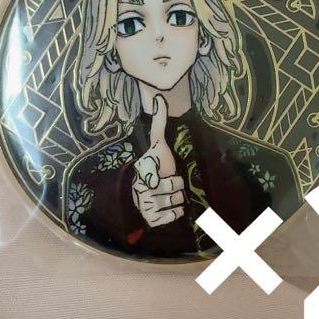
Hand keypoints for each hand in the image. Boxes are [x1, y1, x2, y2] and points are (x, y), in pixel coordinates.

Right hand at [132, 94, 184, 226]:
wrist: (143, 193)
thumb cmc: (156, 166)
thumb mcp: (158, 144)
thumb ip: (158, 123)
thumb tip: (159, 97)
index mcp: (142, 171)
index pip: (155, 177)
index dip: (158, 179)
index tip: (155, 180)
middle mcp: (140, 189)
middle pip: (176, 189)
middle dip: (176, 185)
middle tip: (167, 183)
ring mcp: (145, 206)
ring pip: (177, 202)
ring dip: (177, 198)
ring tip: (167, 195)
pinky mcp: (152, 220)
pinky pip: (174, 216)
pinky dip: (175, 212)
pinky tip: (168, 207)